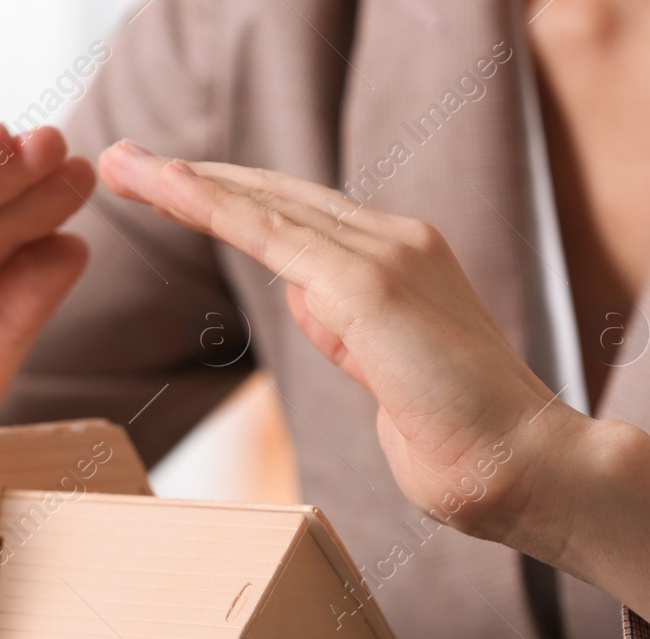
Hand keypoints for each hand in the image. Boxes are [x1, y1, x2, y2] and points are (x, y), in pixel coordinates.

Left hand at [97, 140, 649, 638]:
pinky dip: (212, 204)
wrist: (528, 468)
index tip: (168, 189)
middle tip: (123, 159)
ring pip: (263, 202)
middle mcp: (393, 241)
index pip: (295, 219)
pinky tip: (166, 186)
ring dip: (184, 180)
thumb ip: (347, 336)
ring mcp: (384, 253)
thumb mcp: (383, 380)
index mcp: (397, 264)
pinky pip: (269, 231)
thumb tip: (309, 300)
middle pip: (273, 195)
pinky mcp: (367, 282)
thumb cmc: (460, 444)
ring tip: (121, 163)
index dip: (231, 199)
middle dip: (193, 176)